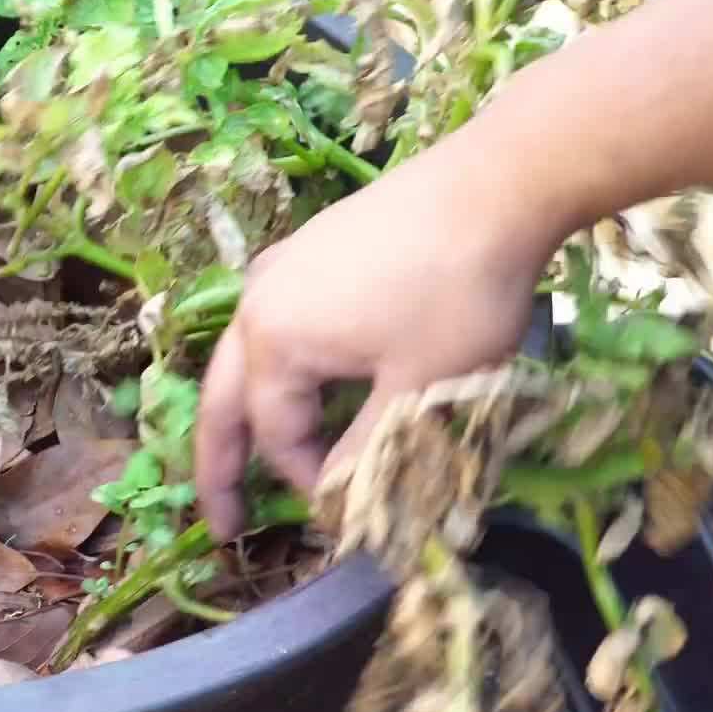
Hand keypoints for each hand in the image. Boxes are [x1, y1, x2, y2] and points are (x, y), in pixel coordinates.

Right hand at [192, 137, 562, 538]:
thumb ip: (368, 453)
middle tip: (223, 524)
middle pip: (225, 397)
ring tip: (251, 453)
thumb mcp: (420, 390)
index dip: (306, 480)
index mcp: (274, 340)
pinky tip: (301, 373)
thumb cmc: (455, 294)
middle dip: (220, 464)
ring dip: (246, 410)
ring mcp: (280, 267)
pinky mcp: (310, 247)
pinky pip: (274, 321)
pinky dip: (276, 366)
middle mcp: (259, 302)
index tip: (348, 511)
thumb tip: (334, 503)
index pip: (275, 433)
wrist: (492, 187)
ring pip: (248, 356)